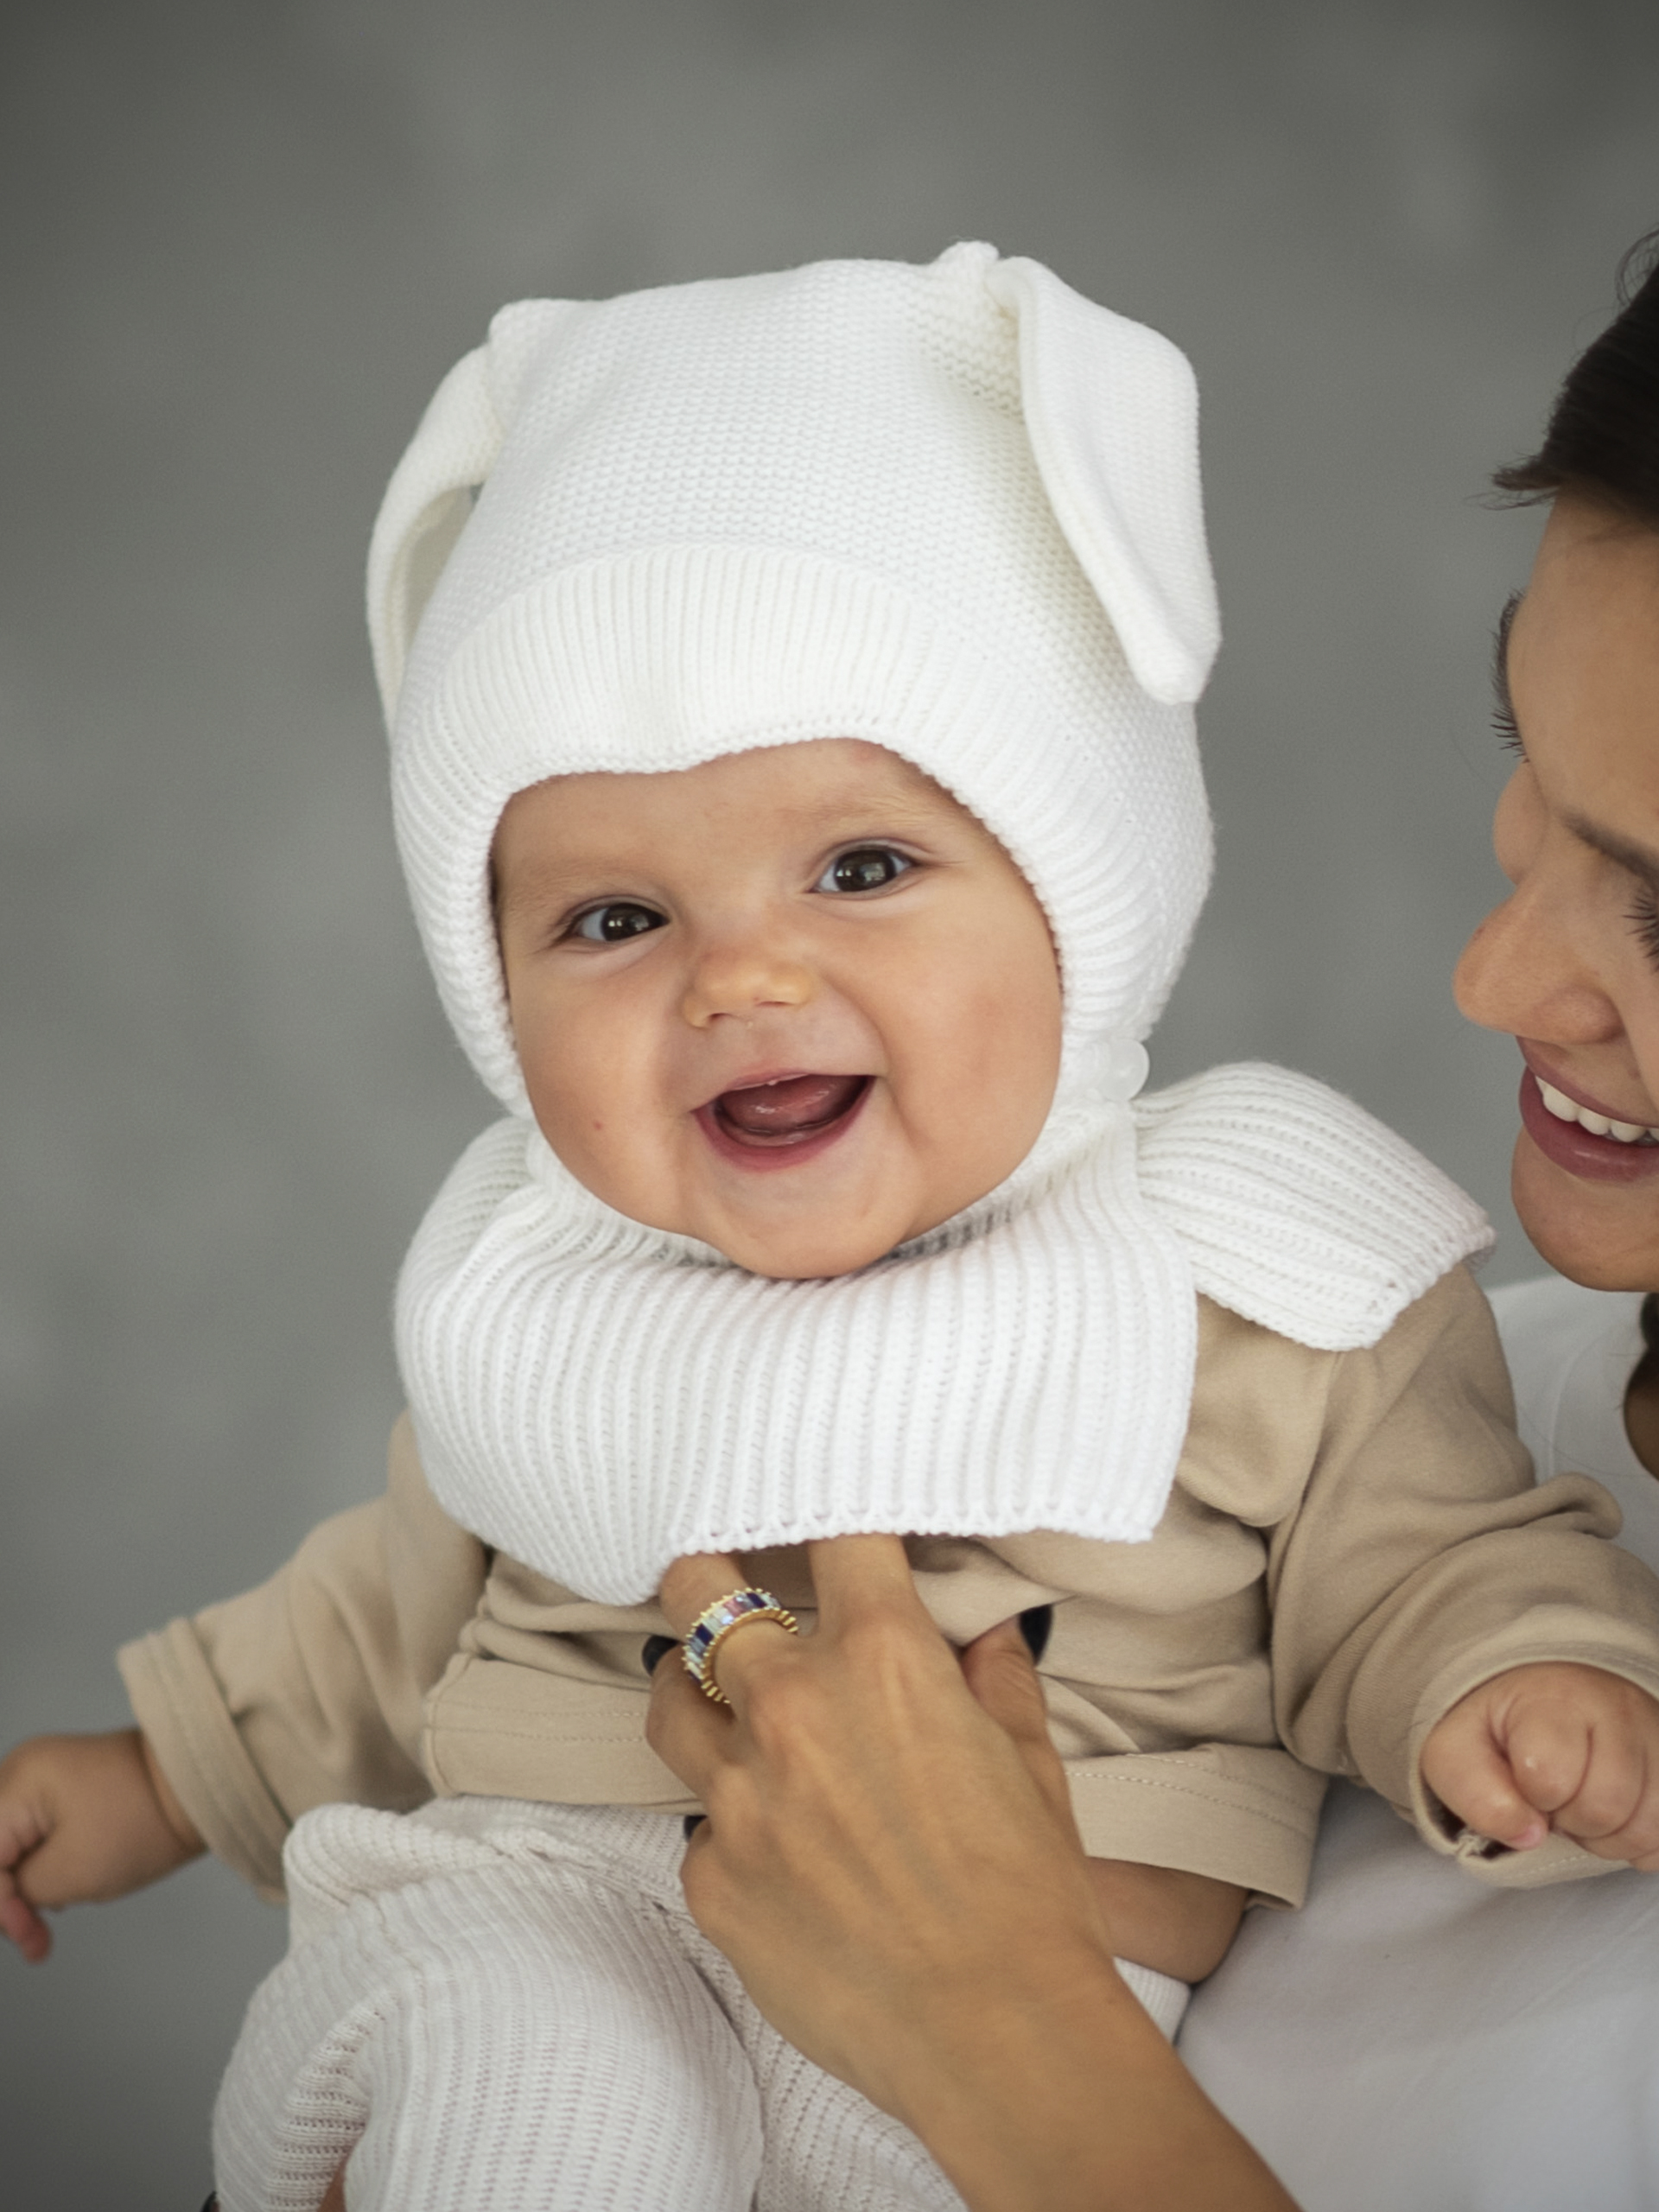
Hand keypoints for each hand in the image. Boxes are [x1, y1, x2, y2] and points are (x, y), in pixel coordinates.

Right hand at [0, 1729, 203, 1961]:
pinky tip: (63, 1888)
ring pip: (5, 1848)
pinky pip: (29, 1836)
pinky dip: (40, 1868)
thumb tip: (2, 1902)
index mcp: (17, 1781)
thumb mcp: (68, 1873)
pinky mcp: (62, 1788)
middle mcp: (21, 1769)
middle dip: (7, 1900)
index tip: (32, 1938)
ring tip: (55, 1912)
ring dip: (22, 1888)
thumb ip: (16, 1893)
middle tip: (36, 1937)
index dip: (1, 1908)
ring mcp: (42, 1776)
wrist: (202, 1786)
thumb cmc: (145, 1820)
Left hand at [647, 1538, 1295, 2211]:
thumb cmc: (1031, 1894)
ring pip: (668, 1696)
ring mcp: (735, 1795)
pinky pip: (696, 1824)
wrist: (1000, 2035)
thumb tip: (983, 1632)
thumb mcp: (1029, 1763)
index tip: (824, 1524)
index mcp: (880, 1657)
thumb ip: (992, 1678)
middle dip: (706, 1570)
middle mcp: (790, 1707)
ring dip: (695, 1688)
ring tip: (723, 1703)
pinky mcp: (708, 1878)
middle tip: (718, 1578)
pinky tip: (780, 1849)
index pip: (833, 1532)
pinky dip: (729, 1821)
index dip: (828, 1517)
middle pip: (697, 1585)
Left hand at [1421, 1662, 1658, 1865]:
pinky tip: (1613, 1817)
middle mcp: (1618, 1710)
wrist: (1546, 1695)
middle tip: (1554, 1798)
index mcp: (1553, 1699)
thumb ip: (1474, 1792)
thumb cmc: (1501, 1727)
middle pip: (1605, 1806)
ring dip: (1607, 1837)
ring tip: (1582, 1806)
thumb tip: (1527, 1833)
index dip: (1531, 1794)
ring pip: (1647, 1825)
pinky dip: (1640, 1843)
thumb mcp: (1457, 1750)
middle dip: (1570, 1820)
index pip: (1549, 1775)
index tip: (1524, 1777)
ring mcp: (1657, 1737)